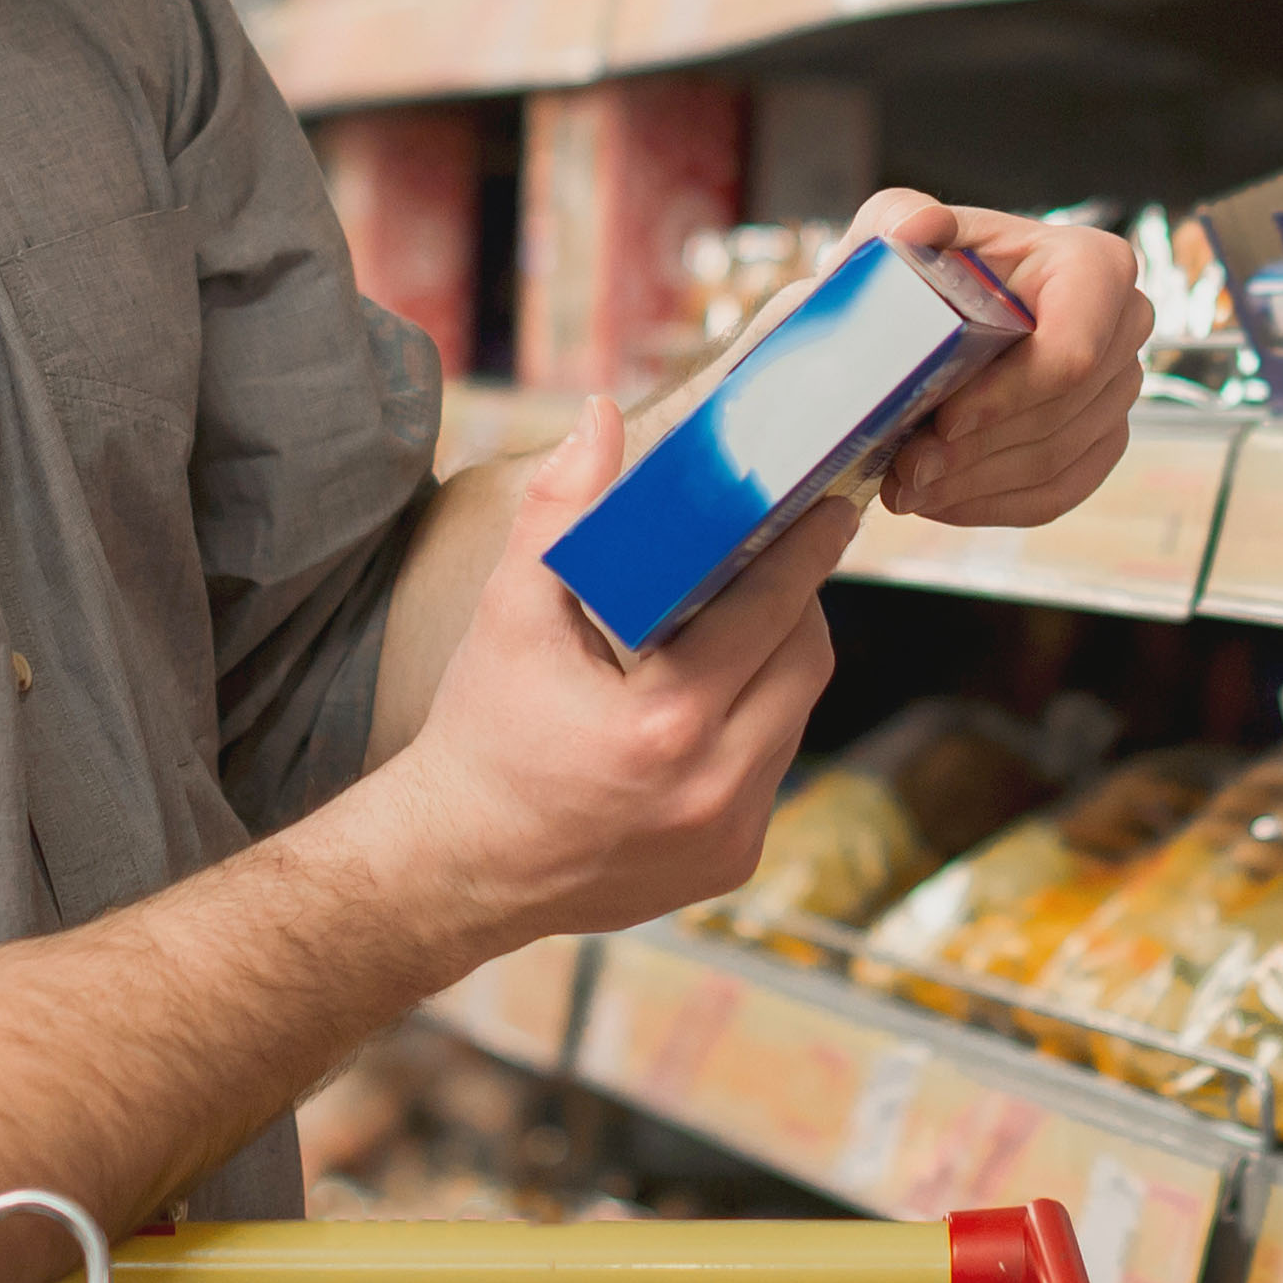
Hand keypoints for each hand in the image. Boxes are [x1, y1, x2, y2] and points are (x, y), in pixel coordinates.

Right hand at [362, 400, 854, 963]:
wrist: (456, 865)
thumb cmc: (481, 734)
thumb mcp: (509, 614)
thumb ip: (560, 511)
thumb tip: (601, 416)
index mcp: (664, 724)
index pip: (771, 612)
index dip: (805, 552)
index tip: (827, 507)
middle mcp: (712, 788)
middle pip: (805, 662)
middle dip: (799, 602)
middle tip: (781, 553)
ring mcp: (728, 834)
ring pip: (796, 715)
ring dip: (782, 661)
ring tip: (751, 614)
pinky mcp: (731, 863)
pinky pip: (772, 767)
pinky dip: (758, 721)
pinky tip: (723, 690)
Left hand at [852, 188, 1143, 526]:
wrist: (935, 310)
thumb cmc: (924, 265)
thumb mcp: (900, 229)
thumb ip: (901, 217)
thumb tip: (921, 227)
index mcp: (1094, 266)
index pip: (1072, 350)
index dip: (1008, 395)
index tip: (942, 420)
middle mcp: (1125, 325)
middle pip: (1061, 412)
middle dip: (978, 449)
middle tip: (906, 467)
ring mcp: (1119, 387)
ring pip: (1056, 459)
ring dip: (974, 484)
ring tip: (906, 486)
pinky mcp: (1101, 439)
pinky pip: (1058, 492)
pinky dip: (993, 504)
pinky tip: (939, 501)